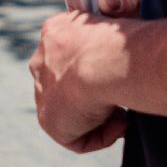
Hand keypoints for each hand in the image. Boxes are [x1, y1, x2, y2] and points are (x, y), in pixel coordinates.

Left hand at [30, 10, 128, 153]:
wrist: (103, 60)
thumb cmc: (117, 40)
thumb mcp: (109, 29)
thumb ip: (104, 39)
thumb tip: (114, 44)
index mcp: (54, 33)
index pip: (69, 54)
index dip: (96, 68)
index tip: (117, 74)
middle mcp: (42, 61)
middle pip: (67, 85)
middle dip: (94, 94)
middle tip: (120, 96)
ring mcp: (43, 92)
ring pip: (73, 112)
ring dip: (101, 117)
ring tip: (125, 113)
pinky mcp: (49, 120)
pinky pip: (76, 137)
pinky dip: (101, 136)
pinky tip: (120, 123)